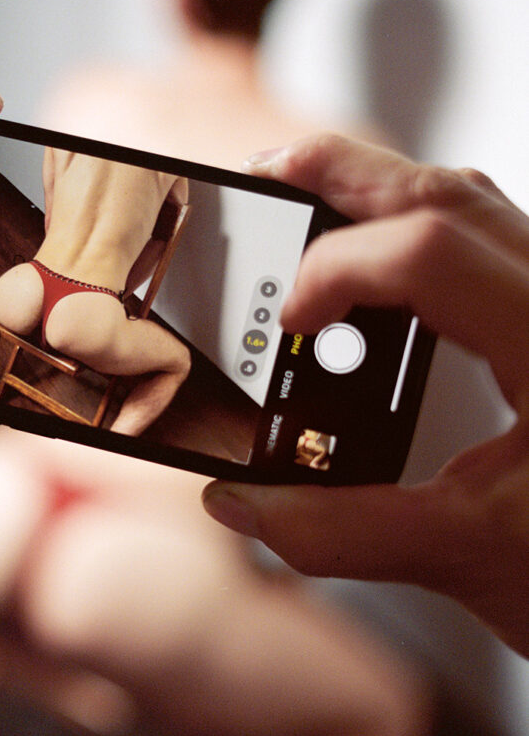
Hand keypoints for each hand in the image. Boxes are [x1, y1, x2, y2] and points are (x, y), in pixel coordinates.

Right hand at [203, 134, 528, 655]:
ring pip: (476, 206)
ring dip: (384, 194)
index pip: (430, 253)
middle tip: (266, 175)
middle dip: (343, 174)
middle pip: (451, 192)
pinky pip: (491, 244)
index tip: (286, 321)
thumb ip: (340, 533)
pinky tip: (382, 268)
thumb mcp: (474, 560)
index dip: (336, 271)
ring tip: (311, 208)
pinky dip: (420, 235)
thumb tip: (244, 506)